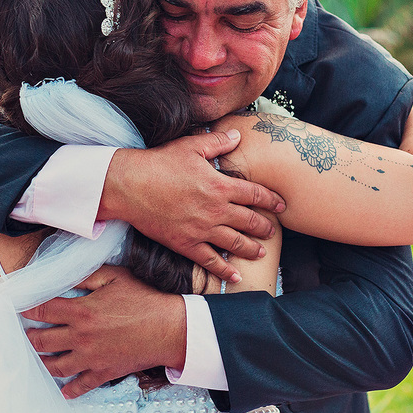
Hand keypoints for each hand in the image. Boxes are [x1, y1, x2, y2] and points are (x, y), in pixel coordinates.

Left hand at [22, 265, 185, 398]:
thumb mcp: (114, 277)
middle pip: (43, 341)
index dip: (27, 308)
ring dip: (42, 363)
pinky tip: (62, 390)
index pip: (43, 310)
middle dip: (30, 338)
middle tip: (25, 335)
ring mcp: (91, 358)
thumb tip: (62, 275)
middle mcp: (81, 337)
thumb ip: (85, 276)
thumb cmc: (143, 299)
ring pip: (56, 366)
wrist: (169, 328)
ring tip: (37, 358)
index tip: (19, 308)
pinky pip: (81, 385)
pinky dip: (69, 390)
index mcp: (82, 311)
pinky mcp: (104, 372)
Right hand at [100, 130, 285, 282]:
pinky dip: (225, 270)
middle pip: (249, 221)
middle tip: (272, 232)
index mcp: (220, 186)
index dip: (271, 200)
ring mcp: (202, 230)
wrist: (130, 185)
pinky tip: (235, 276)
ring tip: (260, 253)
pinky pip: (210, 261)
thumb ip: (217, 142)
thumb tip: (238, 136)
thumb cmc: (159, 163)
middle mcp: (215, 210)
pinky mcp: (186, 244)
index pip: (255, 195)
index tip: (281, 205)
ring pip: (235, 243)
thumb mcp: (191, 146)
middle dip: (264, 227)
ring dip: (251, 249)